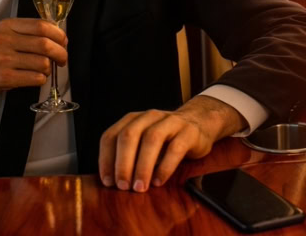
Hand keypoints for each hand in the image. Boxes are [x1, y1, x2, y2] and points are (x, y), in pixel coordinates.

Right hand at [0, 18, 67, 112]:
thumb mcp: (2, 34)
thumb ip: (26, 32)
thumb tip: (58, 38)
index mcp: (7, 26)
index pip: (42, 26)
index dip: (59, 35)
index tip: (63, 42)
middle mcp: (5, 40)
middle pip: (46, 44)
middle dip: (61, 53)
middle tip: (62, 59)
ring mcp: (4, 60)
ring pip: (43, 63)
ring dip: (49, 69)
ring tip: (43, 70)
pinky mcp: (4, 78)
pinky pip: (35, 78)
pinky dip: (41, 79)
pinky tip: (34, 78)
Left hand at [98, 95, 247, 191]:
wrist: (200, 122)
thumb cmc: (167, 139)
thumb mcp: (145, 143)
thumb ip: (131, 156)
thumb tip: (114, 184)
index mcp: (133, 120)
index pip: (111, 135)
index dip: (106, 159)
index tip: (108, 181)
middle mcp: (149, 117)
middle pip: (129, 135)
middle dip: (123, 163)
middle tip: (123, 186)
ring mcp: (170, 122)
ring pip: (151, 139)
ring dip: (143, 166)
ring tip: (140, 187)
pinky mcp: (188, 131)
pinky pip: (175, 148)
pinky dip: (165, 167)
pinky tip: (159, 181)